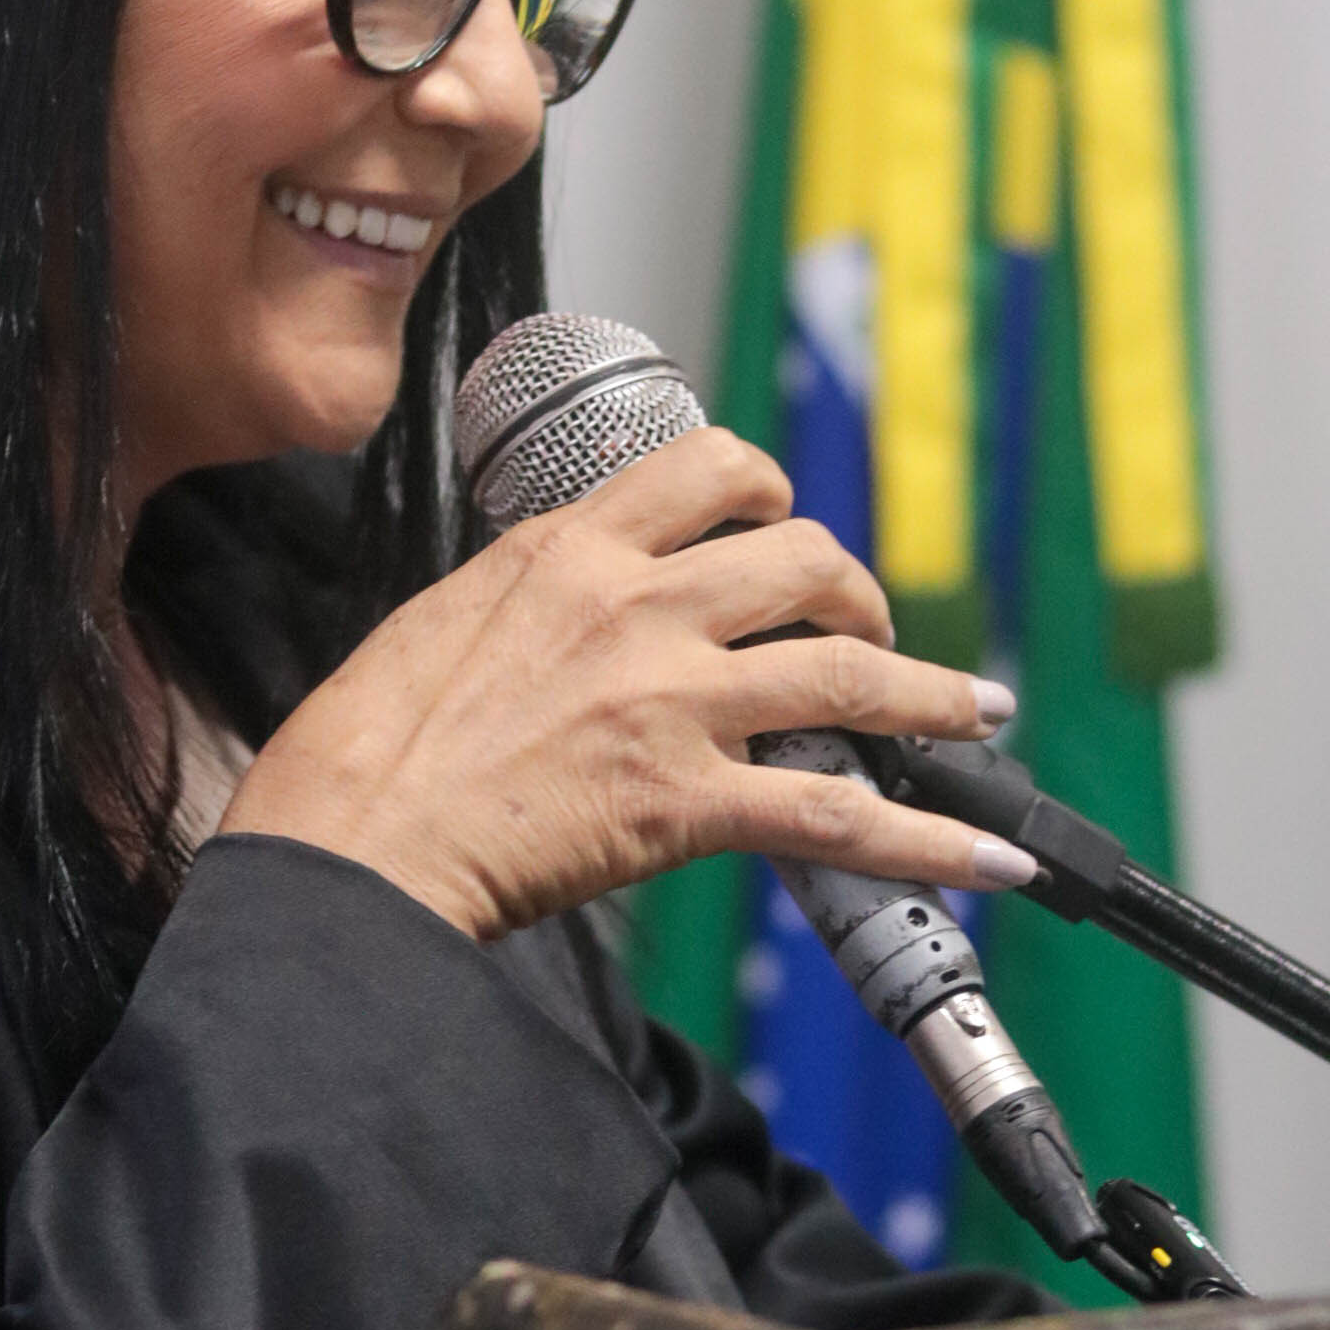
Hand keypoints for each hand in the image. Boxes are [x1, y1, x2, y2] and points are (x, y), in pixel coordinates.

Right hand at [211, 427, 1031, 940]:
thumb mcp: (445, 621)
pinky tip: (982, 860)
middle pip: (805, 559)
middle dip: (860, 595)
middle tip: (870, 634)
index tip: (783, 526)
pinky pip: (839, 816)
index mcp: (568, 549)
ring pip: (850, 675)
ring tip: (975, 712)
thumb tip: (570, 612)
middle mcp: (636, 606)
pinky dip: (925, 843)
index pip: (710, 469)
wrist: (347, 839)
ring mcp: (670, 701)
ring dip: (934, 696)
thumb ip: (533, 600)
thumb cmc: (365, 750)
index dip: (771, 493)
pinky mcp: (684, 802)